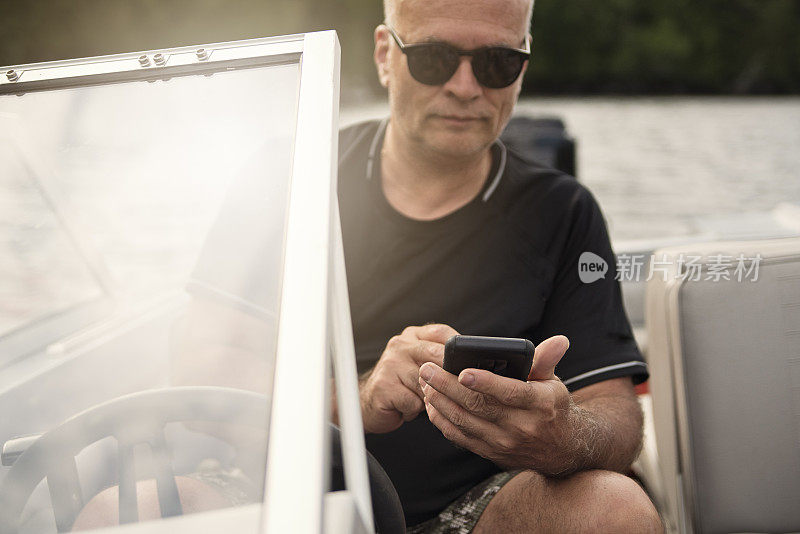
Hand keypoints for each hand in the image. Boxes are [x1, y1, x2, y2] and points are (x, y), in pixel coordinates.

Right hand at [360, 324, 458, 433]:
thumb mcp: (422, 366)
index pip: (442, 333)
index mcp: (413, 335)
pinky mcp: (384, 385)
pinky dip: (415, 410)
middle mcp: (400, 345)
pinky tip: (408, 408)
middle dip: (449, 377)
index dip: (458, 351)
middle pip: (438, 356)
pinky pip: (414, 401)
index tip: (468, 367)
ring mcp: (390, 363)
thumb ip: (442, 360)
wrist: (370, 402)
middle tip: (455, 390)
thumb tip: (474, 369)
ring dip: (431, 398)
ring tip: (424, 401)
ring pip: (428, 383)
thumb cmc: (403, 385)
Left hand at [419, 335, 579, 474]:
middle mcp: (521, 426)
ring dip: (440, 401)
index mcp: (539, 404)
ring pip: (464, 421)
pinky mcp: (490, 452)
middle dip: (447, 386)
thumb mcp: (553, 383)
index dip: (484, 382)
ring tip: (425, 383)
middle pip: (477, 405)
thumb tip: (558, 340)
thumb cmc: (551, 408)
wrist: (560, 449)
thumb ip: (546, 360)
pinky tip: (432, 404)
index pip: (508, 392)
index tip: (462, 371)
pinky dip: (442, 420)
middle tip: (427, 370)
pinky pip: (460, 436)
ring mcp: (504, 442)